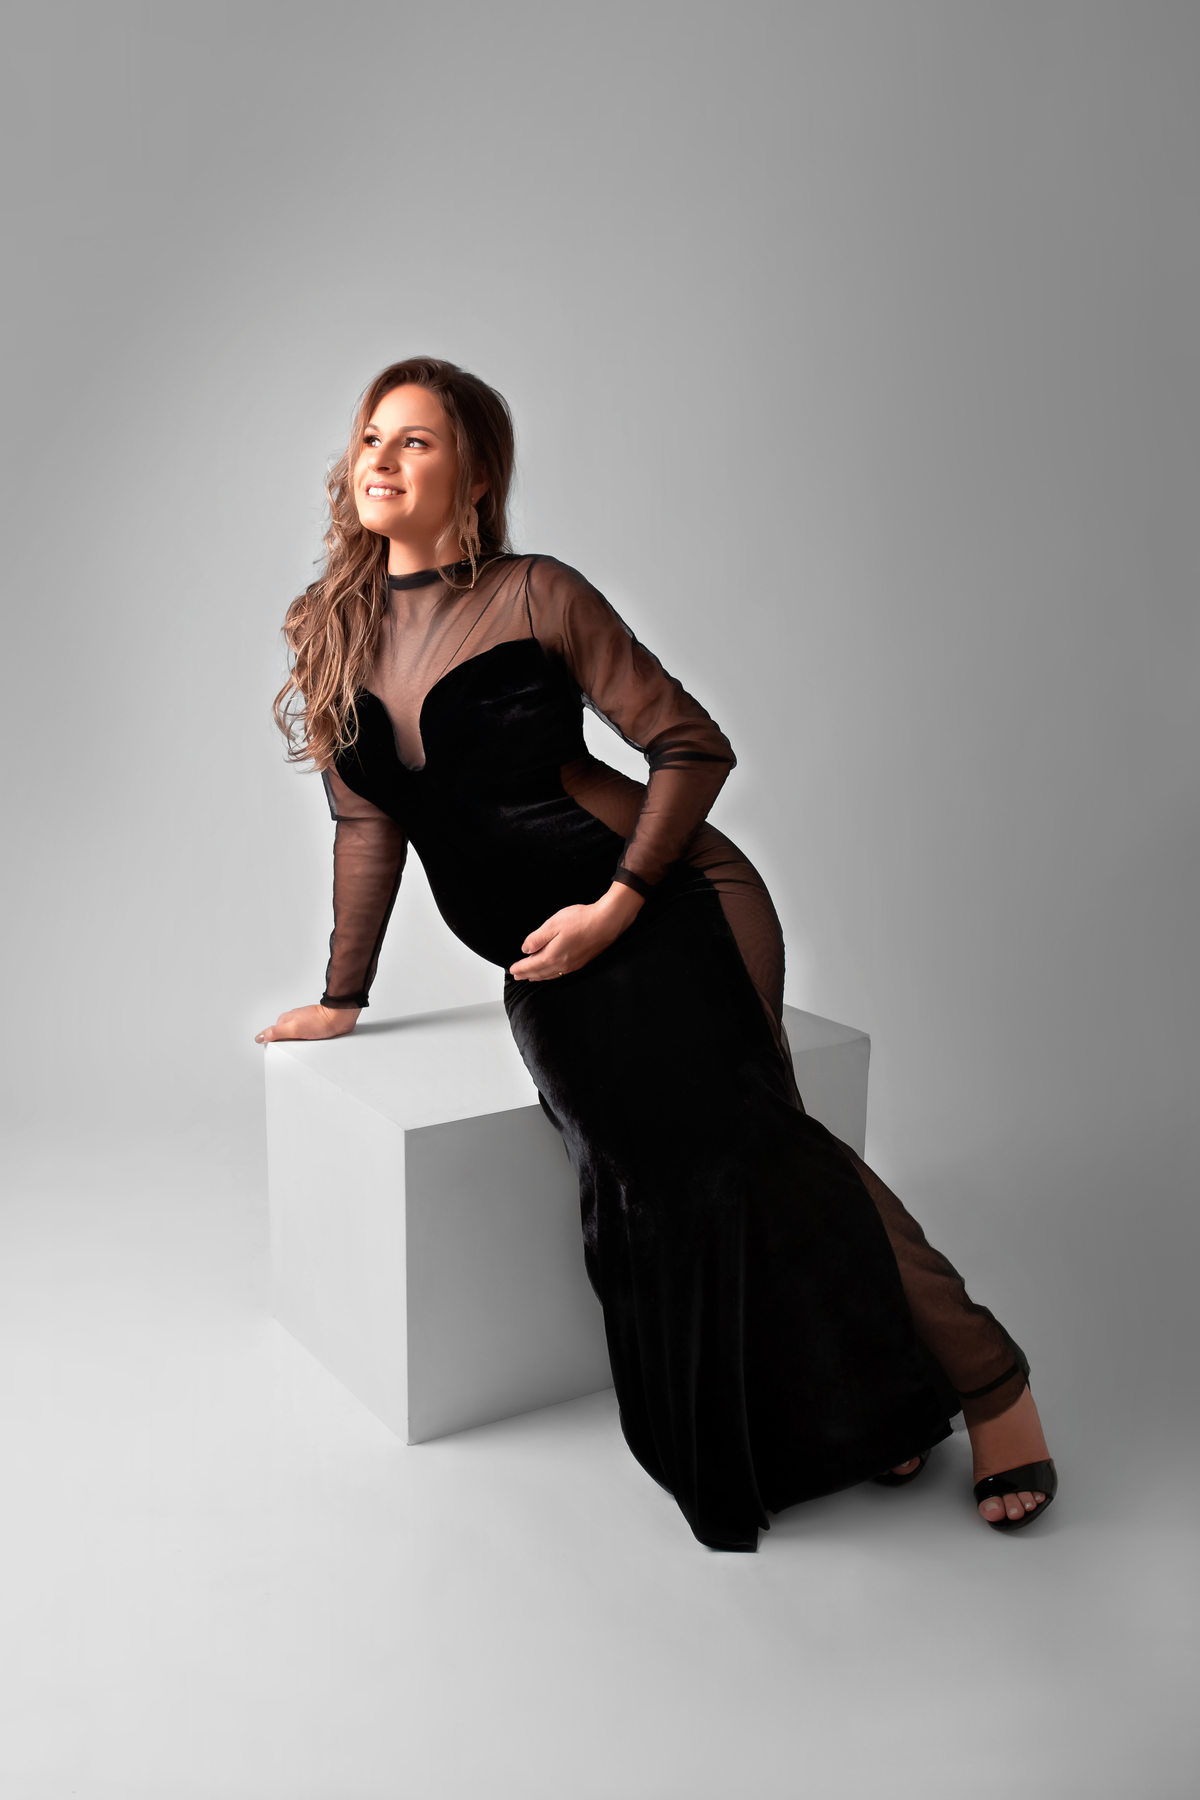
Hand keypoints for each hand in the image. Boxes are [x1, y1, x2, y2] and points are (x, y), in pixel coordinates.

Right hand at [255, 1004, 360, 1043]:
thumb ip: (274, 1032)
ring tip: (307, 1046)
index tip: (283, 1050)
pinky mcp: (314, 1027)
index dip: (278, 1045)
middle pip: (286, 1038)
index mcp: (284, 1020)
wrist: (339, 1018)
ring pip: (297, 1039)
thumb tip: (259, 1037)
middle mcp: (293, 1020)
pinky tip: (313, 1044)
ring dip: (301, 1044)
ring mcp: (304, 1023)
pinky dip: (309, 1042)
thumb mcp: (292, 1029)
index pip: (275, 1036)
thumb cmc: (319, 1021)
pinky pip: (308, 1038)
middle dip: (290, 1046)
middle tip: (297, 1048)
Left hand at [509, 882, 643, 980]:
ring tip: (530, 977)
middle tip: (517, 976)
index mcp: (552, 956)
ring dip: (538, 976)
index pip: (531, 965)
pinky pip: (560, 973)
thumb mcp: (553, 925)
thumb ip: (537, 938)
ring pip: (550, 975)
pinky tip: (551, 972)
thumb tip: (526, 949)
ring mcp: (572, 965)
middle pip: (539, 973)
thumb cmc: (581, 921)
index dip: (520, 968)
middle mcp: (562, 965)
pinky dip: (550, 975)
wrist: (607, 922)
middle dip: (527, 975)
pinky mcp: (581, 962)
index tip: (511, 969)